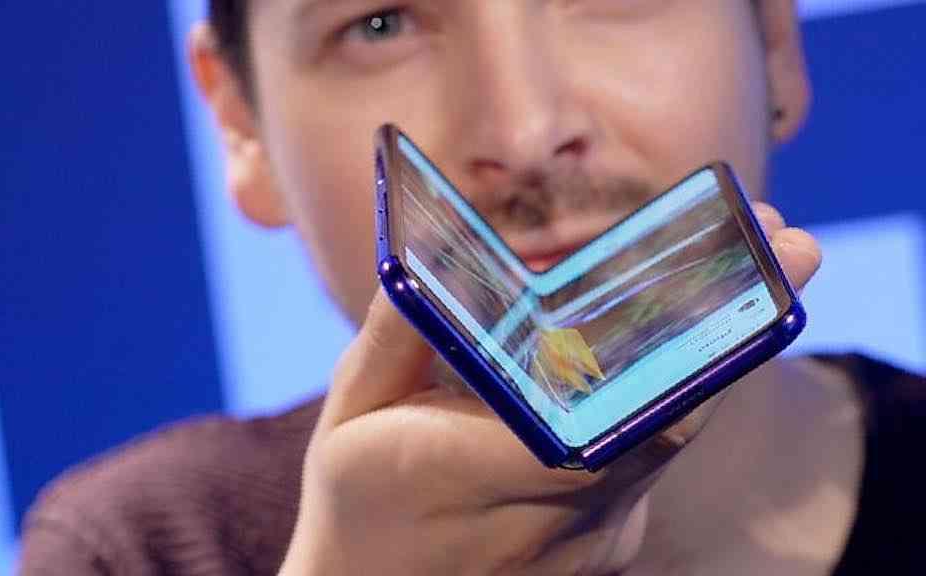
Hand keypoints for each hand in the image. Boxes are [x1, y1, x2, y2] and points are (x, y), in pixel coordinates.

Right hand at [280, 202, 820, 574]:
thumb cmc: (358, 505)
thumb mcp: (351, 414)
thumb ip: (396, 335)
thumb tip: (435, 251)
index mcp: (467, 473)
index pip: (594, 420)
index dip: (675, 353)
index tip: (738, 282)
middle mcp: (546, 519)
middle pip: (666, 422)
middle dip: (736, 330)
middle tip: (794, 249)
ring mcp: (587, 543)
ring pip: (672, 440)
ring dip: (715, 356)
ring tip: (752, 275)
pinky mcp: (607, 548)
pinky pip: (654, 462)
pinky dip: (675, 397)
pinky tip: (684, 341)